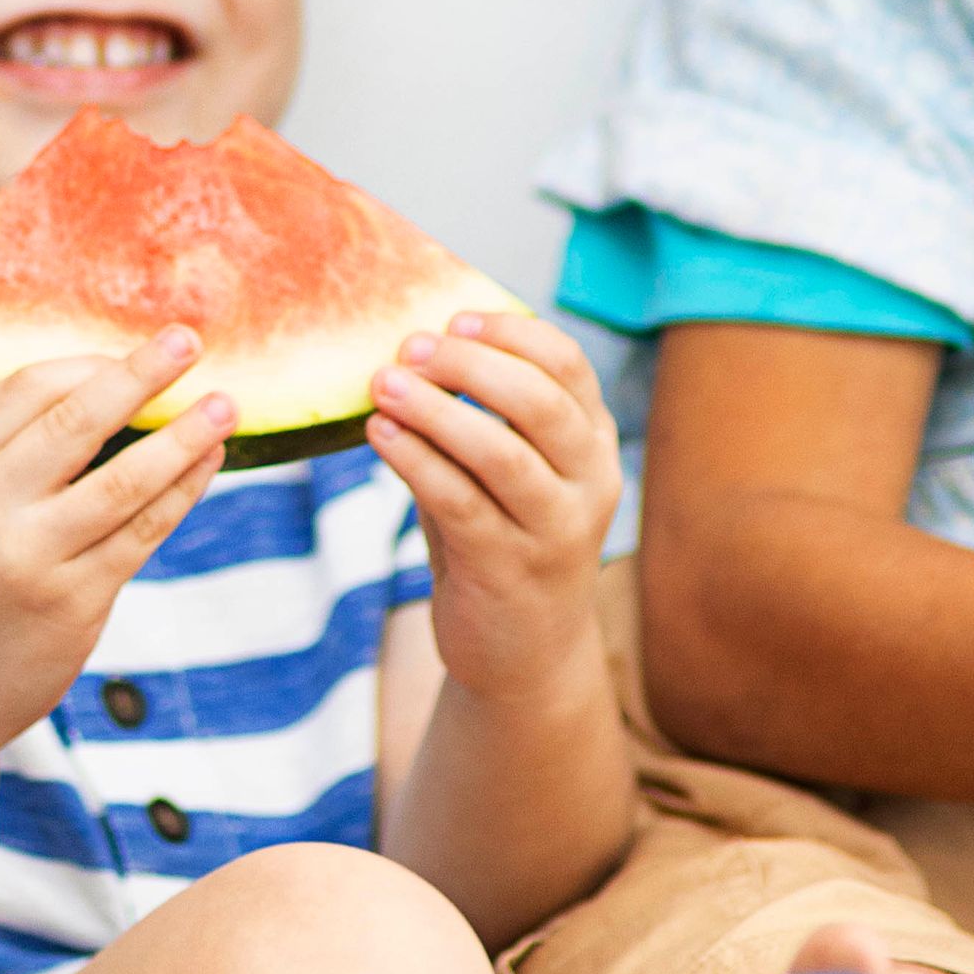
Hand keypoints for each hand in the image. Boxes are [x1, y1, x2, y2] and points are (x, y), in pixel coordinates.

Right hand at [0, 338, 229, 758]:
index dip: (88, 364)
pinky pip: (143, 533)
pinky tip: (208, 464)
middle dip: (141, 375)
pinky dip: (183, 491)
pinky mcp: (71, 603)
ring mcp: (29, 559)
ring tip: (226, 406)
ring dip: (184, 436)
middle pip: (77, 422)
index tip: (135, 350)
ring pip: (125, 480)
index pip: (26, 390)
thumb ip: (10, 454)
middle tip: (191, 340)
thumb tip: (110, 386)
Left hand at [371, 305, 623, 702]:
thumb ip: (480, 417)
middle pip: (539, 402)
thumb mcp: (509, 473)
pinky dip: (415, 460)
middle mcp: (589, 484)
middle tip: (410, 348)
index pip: (568, 366)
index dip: (511, 333)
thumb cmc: (505, 541)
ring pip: (500, 453)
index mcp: (593, 444)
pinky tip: (380, 434)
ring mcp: (554, 531)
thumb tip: (412, 348)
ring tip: (383, 385)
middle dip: (470, 366)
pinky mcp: (509, 570)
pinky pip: (459, 503)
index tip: (455, 320)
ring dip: (435, 411)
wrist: (526, 654)